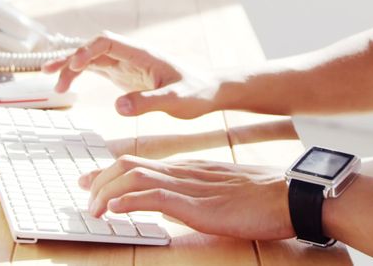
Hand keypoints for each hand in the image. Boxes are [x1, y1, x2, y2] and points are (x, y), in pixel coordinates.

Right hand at [43, 31, 220, 118]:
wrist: (209, 91)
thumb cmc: (197, 93)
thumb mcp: (175, 101)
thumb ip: (147, 103)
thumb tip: (116, 108)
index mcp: (142, 54)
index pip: (107, 42)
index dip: (87, 51)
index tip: (74, 66)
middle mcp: (131, 55)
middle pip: (93, 47)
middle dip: (71, 58)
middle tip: (51, 76)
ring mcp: (126, 64)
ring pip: (92, 58)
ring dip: (71, 66)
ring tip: (52, 81)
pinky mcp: (125, 75)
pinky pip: (97, 69)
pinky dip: (80, 74)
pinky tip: (67, 83)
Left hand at [79, 155, 293, 240]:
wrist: (289, 194)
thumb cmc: (262, 197)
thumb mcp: (219, 193)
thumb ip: (193, 196)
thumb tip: (168, 207)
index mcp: (188, 168)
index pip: (139, 162)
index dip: (109, 172)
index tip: (90, 182)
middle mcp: (183, 171)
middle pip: (129, 164)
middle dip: (100, 179)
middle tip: (84, 195)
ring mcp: (189, 185)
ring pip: (135, 176)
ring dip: (108, 191)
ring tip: (95, 208)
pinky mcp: (196, 203)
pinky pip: (155, 196)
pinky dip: (130, 201)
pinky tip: (115, 209)